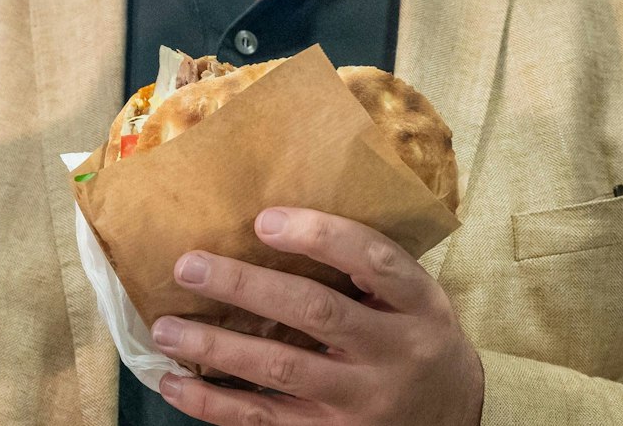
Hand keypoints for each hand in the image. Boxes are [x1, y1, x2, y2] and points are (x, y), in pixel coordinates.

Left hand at [151, 208, 483, 425]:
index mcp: (418, 305)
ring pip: (282, 371)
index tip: (263, 219)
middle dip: (245, 287)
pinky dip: (213, 406)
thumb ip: (366, 266)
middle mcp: (393, 352)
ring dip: (216, 348)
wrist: (457, 417)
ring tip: (166, 329)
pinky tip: (176, 384)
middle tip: (188, 266)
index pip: (374, 259)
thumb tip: (272, 217)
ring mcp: (360, 401)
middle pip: (315, 313)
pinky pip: (264, 422)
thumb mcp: (415, 298)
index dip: (319, 235)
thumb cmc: (417, 339)